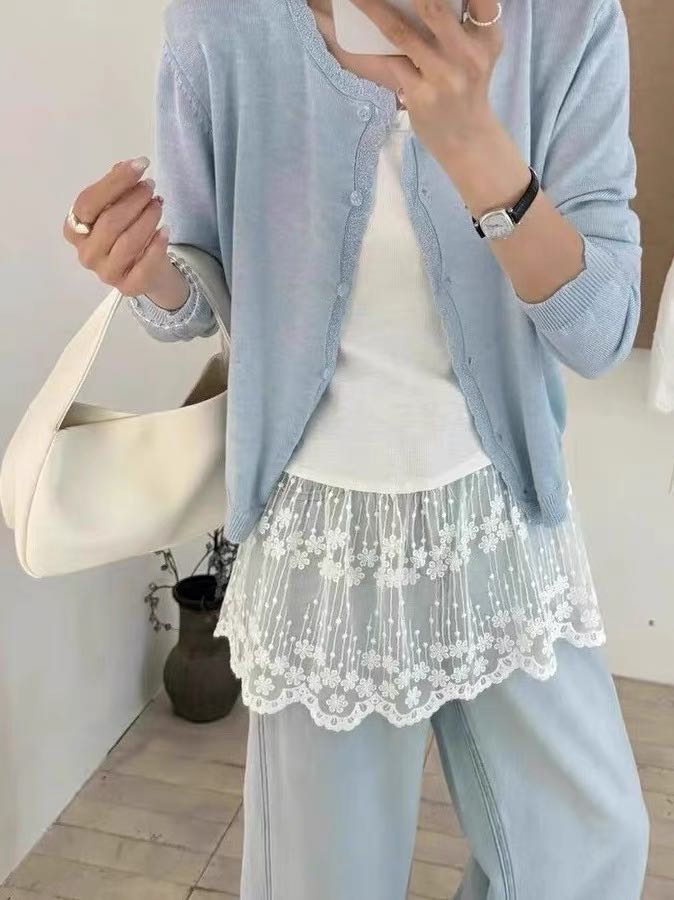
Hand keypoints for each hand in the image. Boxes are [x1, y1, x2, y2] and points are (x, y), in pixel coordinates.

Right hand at [63, 157, 188, 308]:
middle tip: (150, 186)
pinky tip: (166, 230)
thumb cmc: (127, 233)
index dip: (115, 182)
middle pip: (110, 222)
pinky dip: (157, 245)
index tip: (139, 165)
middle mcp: (86, 253)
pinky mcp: (128, 287)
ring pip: (128, 242)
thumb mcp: (118, 208)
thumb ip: (117, 188)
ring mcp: (105, 273)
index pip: (88, 202)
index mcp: (74, 230)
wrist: (147, 271)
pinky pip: (144, 265)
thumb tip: (125, 166)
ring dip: (147, 218)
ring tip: (158, 203)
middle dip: (134, 199)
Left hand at [349, 0, 502, 161]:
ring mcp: (443, 77)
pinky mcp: (420, 96)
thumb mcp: (480, 48)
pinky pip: (386, 63)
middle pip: (432, 5)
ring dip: (371, 6)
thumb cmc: (467, 84)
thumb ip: (465, 15)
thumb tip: (420, 1)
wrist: (467, 139)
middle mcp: (468, 54)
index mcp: (487, 35)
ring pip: (401, 32)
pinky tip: (338, 27)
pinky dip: (364, 46)